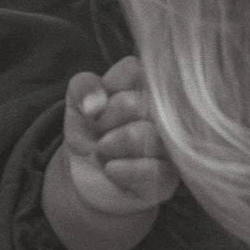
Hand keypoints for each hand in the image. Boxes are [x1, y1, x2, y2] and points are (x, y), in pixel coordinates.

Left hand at [63, 56, 179, 215]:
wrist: (90, 180)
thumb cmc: (90, 133)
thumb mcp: (78, 104)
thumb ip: (83, 87)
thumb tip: (95, 103)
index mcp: (146, 85)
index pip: (133, 69)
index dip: (109, 88)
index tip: (98, 107)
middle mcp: (166, 110)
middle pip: (140, 103)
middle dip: (108, 119)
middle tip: (98, 131)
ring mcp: (172, 144)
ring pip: (151, 136)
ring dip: (117, 143)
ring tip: (103, 151)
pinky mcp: (170, 177)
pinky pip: (155, 171)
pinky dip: (125, 170)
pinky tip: (112, 170)